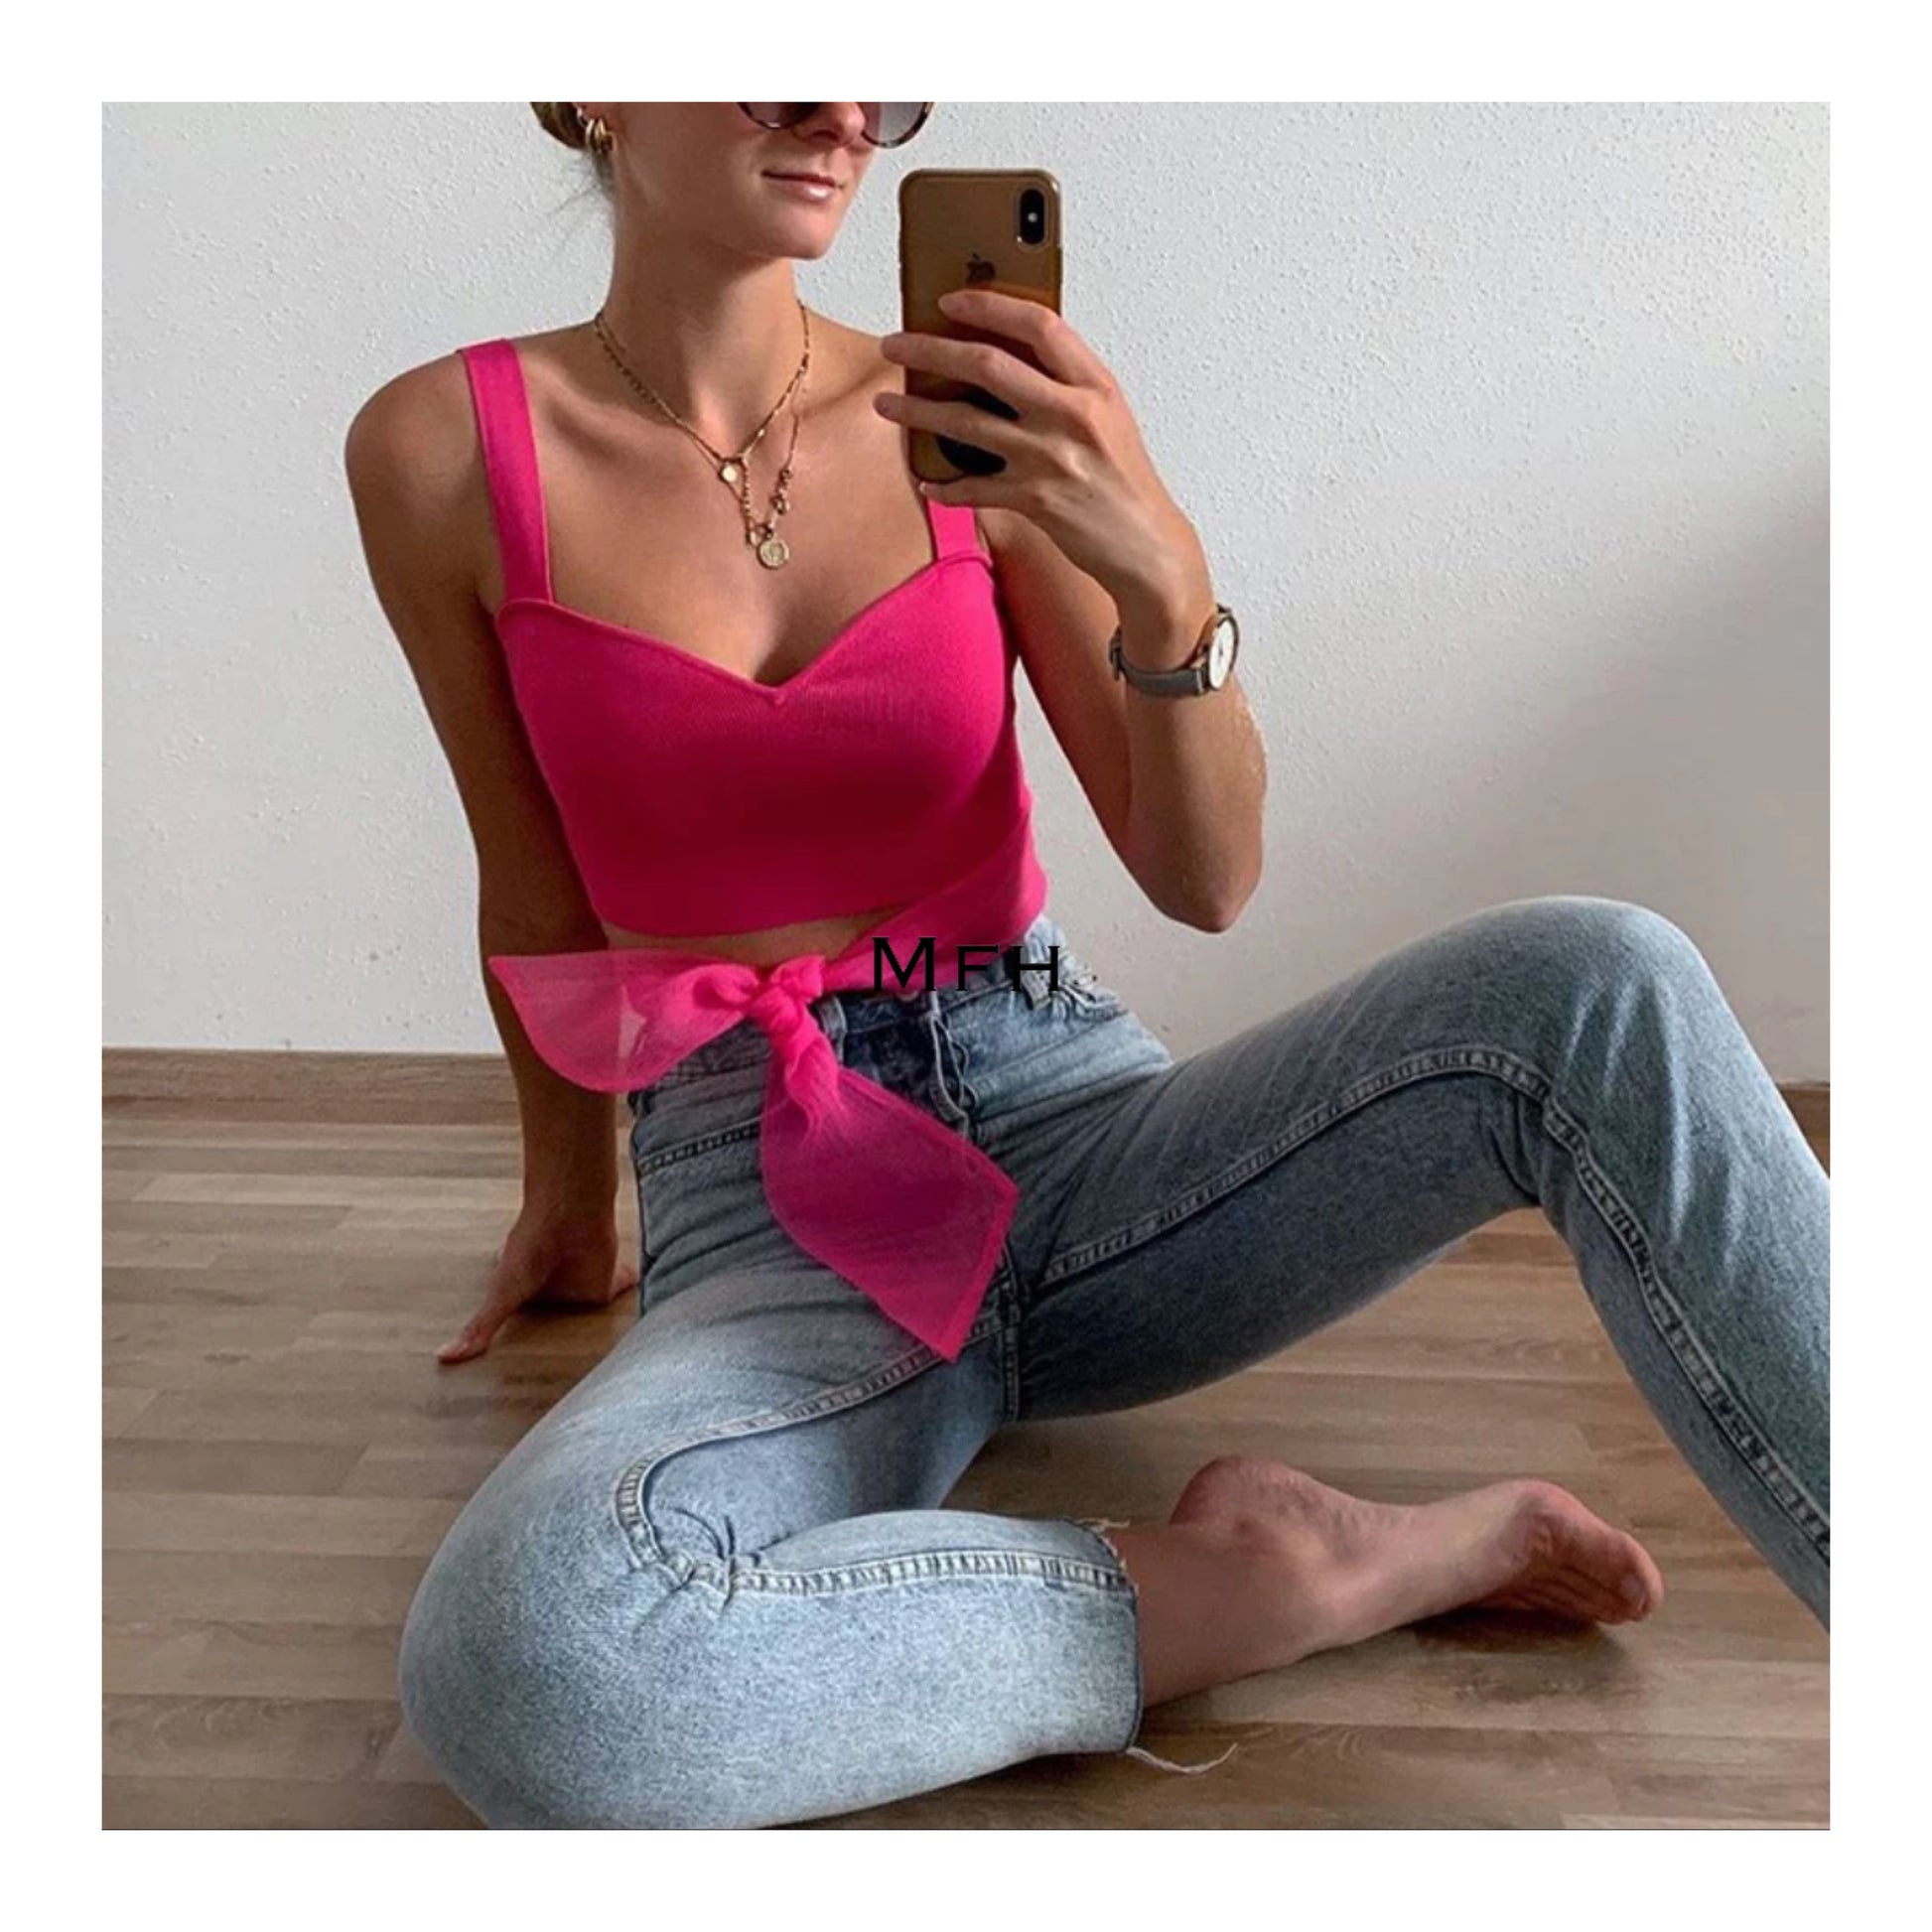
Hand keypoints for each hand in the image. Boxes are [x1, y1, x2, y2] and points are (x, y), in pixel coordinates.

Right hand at [437, 1204, 637, 1364]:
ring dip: (600, 1324)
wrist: (566, 1215)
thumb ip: (481, 1328)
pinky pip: (622, 1292)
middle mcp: (556, 1291)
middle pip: (561, 1321)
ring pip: (592, 1313)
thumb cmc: (528, 1248)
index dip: (527, 1336)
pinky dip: (631, 1293)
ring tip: (610, 1357)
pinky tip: (645, 1313)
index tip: (524, 1361)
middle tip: (572, 1370)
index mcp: (526, 1293)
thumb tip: (442, 1358)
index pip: (526, 1321)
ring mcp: (582, 1286)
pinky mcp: (609, 1282)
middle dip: (564, 1335)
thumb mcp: (502, 1294)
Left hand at [874, 285, 1210, 621]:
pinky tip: (926, 481)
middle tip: (895, 344)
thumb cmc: (1124, 480)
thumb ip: (1066, 384)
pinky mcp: (1035, 500)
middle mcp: (1073, 415)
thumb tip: (1006, 355)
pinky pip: (972, 487)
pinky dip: (944, 485)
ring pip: (966, 421)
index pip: (1039, 324)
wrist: (1147, 546)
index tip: (950, 300)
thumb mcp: (1108, 417)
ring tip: (886, 403)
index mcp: (1095, 385)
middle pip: (988, 364)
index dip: (989, 305)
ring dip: (918, 410)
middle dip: (930, 349)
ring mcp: (1052, 457)